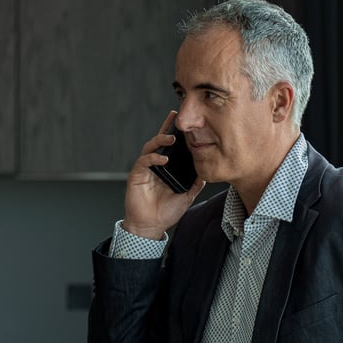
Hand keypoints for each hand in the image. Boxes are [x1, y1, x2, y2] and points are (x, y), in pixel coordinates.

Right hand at [121, 110, 205, 239]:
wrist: (150, 227)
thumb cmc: (166, 213)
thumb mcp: (186, 197)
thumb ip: (195, 184)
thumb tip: (206, 173)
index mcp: (167, 169)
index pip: (172, 148)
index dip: (177, 134)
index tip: (186, 123)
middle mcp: (155, 165)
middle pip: (160, 141)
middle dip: (167, 127)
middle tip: (174, 115)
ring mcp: (145, 169)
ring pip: (151, 147)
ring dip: (160, 140)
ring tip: (172, 138)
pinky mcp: (136, 175)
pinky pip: (144, 161)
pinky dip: (154, 157)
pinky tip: (163, 159)